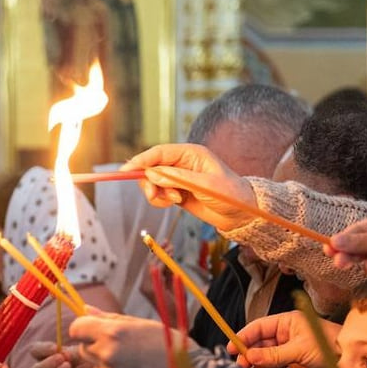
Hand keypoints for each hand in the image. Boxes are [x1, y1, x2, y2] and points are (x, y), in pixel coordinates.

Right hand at [27, 341, 108, 367]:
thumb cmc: (88, 362)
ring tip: (68, 367)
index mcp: (47, 357)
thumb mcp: (81, 352)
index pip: (35, 351)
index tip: (55, 347)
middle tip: (61, 358)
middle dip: (47, 364)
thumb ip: (70, 352)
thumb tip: (61, 353)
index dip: (42, 349)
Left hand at [70, 313, 168, 367]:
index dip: (84, 330)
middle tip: (124, 352)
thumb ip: (111, 318)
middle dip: (97, 349)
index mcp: (113, 332)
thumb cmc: (172, 348)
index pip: (76, 328)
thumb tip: (85, 308)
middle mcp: (107, 355)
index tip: (94, 333)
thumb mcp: (144, 325)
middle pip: (84, 350)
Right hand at [121, 144, 258, 231]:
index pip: (159, 153)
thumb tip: (152, 174)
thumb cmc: (230, 194)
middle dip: (149, 181)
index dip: (141, 160)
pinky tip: (174, 202)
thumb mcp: (206, 185)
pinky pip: (158, 194)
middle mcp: (181, 163)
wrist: (240, 214)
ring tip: (174, 200)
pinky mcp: (175, 191)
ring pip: (152, 182)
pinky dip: (160, 200)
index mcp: (190, 153)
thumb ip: (178, 178)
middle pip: (150, 167)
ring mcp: (177, 178)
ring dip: (156, 193)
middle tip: (154, 194)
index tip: (125, 170)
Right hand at [231, 310, 335, 367]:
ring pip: (270, 362)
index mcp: (288, 324)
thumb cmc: (329, 347)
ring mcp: (293, 354)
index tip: (232, 348)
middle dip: (251, 356)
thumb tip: (250, 356)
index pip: (260, 328)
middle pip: (262, 346)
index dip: (244, 337)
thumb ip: (273, 354)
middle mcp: (288, 337)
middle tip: (241, 366)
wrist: (351, 364)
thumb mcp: (298, 349)